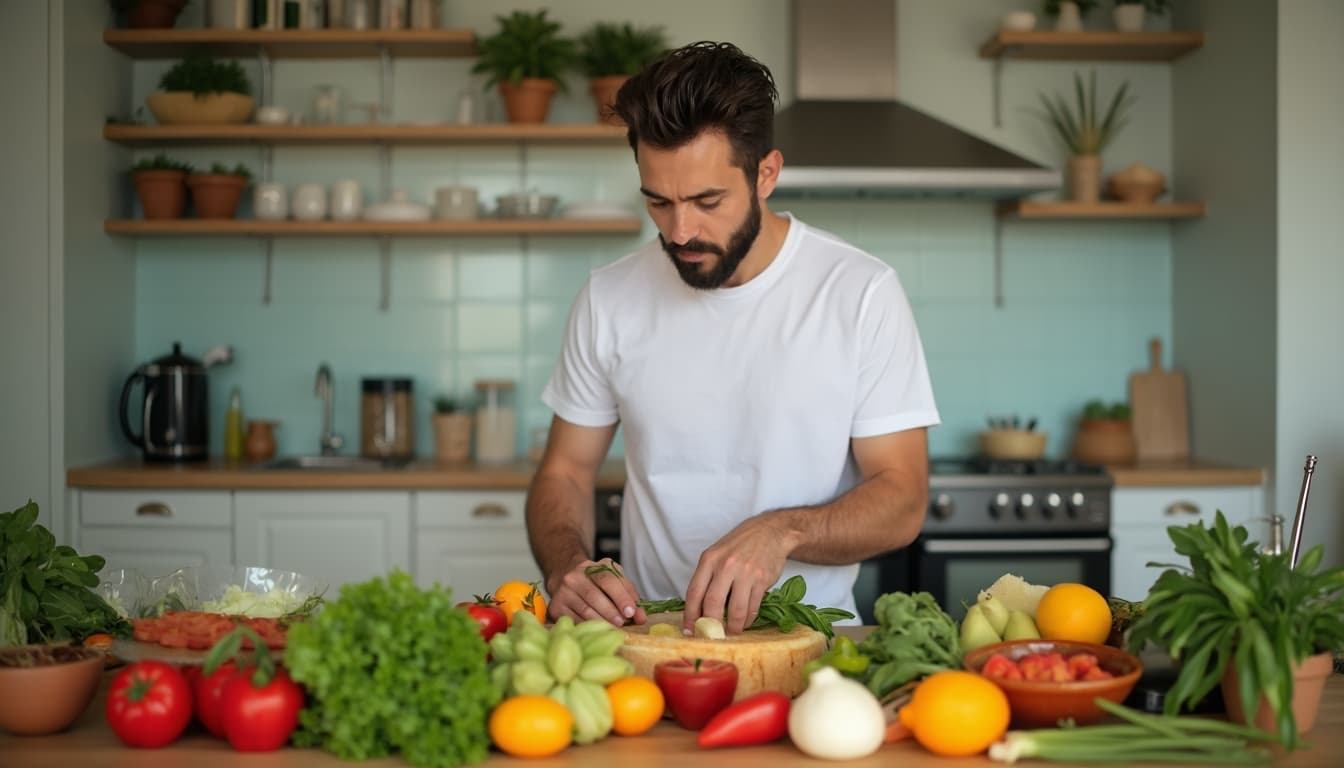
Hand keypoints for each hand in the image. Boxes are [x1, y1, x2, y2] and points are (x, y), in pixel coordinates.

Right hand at [545, 557, 646, 627]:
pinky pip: (574, 620)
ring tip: (613, 629)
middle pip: (594, 596)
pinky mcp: (555, 607)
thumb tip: (641, 616)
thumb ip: (629, 594)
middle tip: (622, 623)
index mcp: (592, 567)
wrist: (563, 575)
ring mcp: (563, 592)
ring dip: (601, 622)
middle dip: (611, 612)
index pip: (608, 580)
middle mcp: (575, 577)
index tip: (631, 612)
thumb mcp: (613, 578)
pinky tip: (597, 631)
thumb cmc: (595, 581)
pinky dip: (588, 627)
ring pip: (584, 610)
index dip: (621, 597)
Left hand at [684, 514, 797, 634]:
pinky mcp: (762, 580)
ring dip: (733, 627)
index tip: (689, 629)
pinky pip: (753, 607)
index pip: (694, 592)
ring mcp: (745, 573)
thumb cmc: (740, 545)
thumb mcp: (717, 554)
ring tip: (731, 632)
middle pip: (712, 603)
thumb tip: (699, 609)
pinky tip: (745, 621)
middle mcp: (726, 565)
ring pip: (735, 610)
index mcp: (709, 559)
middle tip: (711, 636)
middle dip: (710, 625)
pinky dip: (748, 619)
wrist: (770, 531)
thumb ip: (707, 577)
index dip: (690, 615)